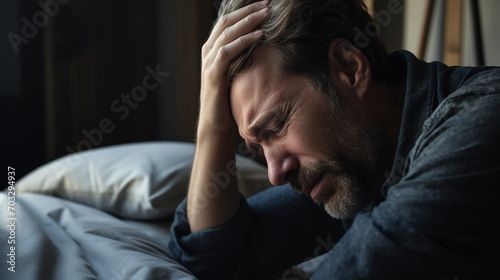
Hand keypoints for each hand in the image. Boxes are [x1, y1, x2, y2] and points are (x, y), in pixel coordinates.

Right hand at [198, 0, 268, 132]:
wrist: (216, 124)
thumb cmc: (230, 99)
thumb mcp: (238, 72)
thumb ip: (244, 56)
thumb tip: (265, 44)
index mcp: (213, 49)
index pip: (227, 20)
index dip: (245, 10)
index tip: (264, 4)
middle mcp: (208, 52)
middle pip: (226, 21)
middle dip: (248, 10)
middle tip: (268, 3)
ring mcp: (209, 62)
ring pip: (227, 33)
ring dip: (248, 21)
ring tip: (266, 14)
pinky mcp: (213, 74)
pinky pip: (227, 52)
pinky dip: (244, 41)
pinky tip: (259, 35)